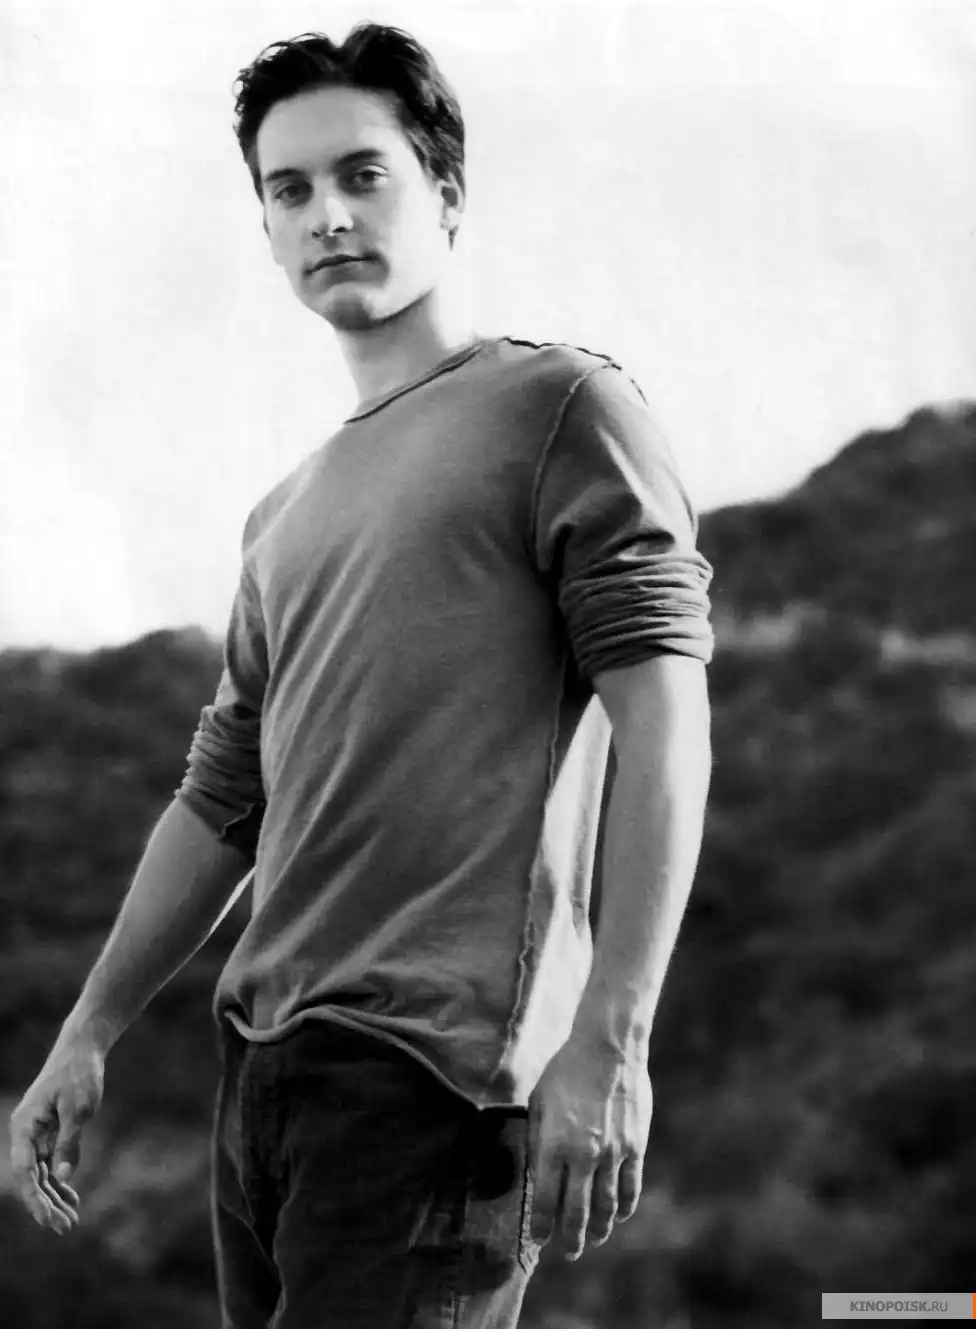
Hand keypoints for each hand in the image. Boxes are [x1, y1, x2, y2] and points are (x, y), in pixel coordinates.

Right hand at [9, 1035, 105, 1233]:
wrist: (81, 1051)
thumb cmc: (78, 1075)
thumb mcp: (78, 1109)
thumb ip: (70, 1142)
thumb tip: (63, 1176)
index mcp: (24, 1126)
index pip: (26, 1171)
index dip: (36, 1199)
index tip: (50, 1219)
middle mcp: (25, 1134)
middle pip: (31, 1178)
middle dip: (46, 1205)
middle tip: (66, 1227)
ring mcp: (35, 1135)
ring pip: (40, 1175)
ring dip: (53, 1197)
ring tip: (70, 1220)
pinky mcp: (48, 1133)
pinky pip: (49, 1164)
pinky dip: (60, 1182)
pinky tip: (71, 1199)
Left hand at [528, 1033, 651, 1260]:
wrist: (608, 1049)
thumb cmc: (566, 1072)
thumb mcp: (539, 1103)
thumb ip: (537, 1141)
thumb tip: (538, 1177)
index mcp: (553, 1145)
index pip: (545, 1201)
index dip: (542, 1226)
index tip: (540, 1240)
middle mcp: (583, 1156)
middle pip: (576, 1213)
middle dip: (571, 1239)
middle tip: (569, 1253)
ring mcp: (612, 1154)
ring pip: (606, 1206)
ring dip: (600, 1228)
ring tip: (595, 1239)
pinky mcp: (635, 1147)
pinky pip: (631, 1187)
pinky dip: (625, 1207)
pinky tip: (620, 1215)